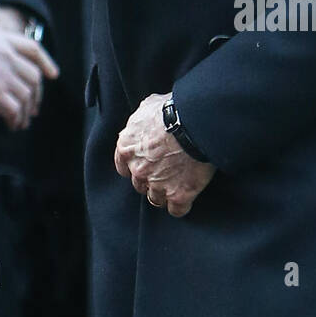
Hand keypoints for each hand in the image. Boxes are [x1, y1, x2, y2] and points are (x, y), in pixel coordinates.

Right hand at [0, 10, 59, 130]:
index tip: (52, 74)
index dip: (45, 62)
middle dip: (36, 96)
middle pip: (33, 77)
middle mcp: (7, 56)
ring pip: (26, 96)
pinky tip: (12, 124)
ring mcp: (2, 74)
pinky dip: (15, 119)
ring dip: (26, 112)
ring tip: (22, 122)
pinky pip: (14, 109)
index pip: (33, 49)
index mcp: (3, 40)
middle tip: (33, 109)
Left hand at [115, 93, 215, 217]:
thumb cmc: (171, 110)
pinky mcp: (178, 196)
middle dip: (150, 180)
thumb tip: (145, 118)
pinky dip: (181, 205)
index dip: (133, 166)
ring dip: (164, 193)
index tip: (143, 164)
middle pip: (140, 184)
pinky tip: (186, 197)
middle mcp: (138, 169)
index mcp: (126, 148)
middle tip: (165, 171)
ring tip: (177, 184)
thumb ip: (141, 119)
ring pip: (156, 199)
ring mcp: (157, 185)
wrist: (193, 123)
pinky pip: (176, 210)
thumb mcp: (148, 106)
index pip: (122, 166)